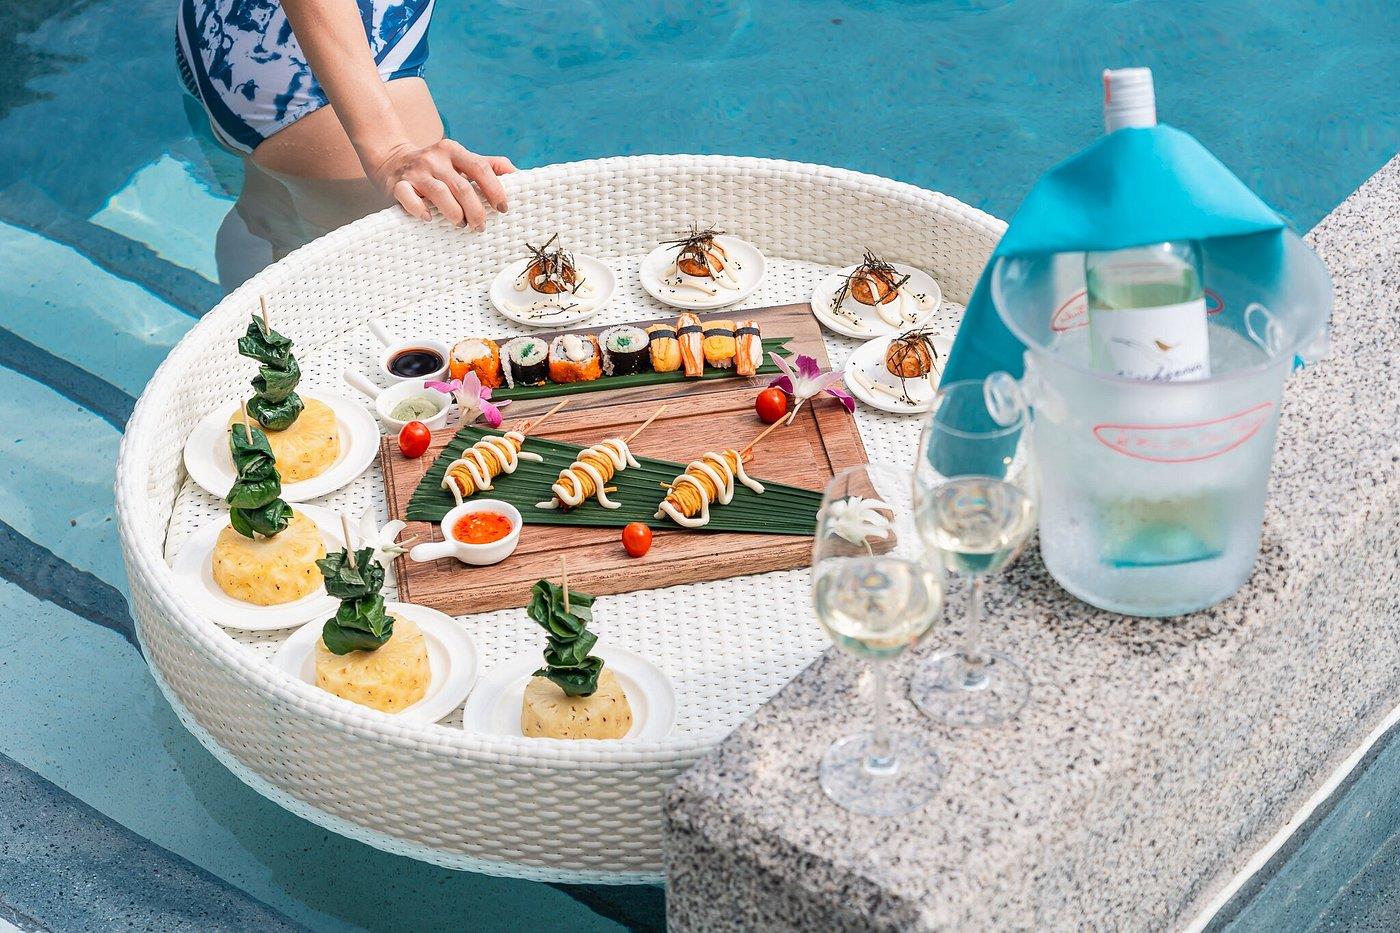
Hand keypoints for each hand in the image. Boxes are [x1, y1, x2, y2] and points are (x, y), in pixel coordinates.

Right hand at [369, 139, 515, 228]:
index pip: (481, 168)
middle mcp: (435, 159)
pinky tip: (430, 219)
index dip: (495, 190)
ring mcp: (416, 172)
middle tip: (481, 226)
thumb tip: (518, 174)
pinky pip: (409, 199)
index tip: (503, 208)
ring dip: (455, 214)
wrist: (391, 159)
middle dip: (476, 211)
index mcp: (453, 150)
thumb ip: (488, 164)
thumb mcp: (460, 159)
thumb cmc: (436, 166)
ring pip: (440, 194)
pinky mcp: (398, 185)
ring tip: (461, 224)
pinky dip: (421, 211)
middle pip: (463, 187)